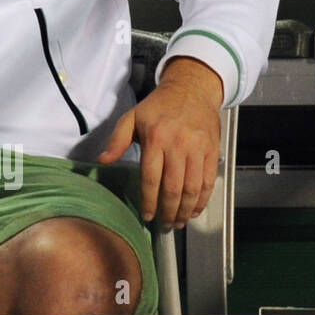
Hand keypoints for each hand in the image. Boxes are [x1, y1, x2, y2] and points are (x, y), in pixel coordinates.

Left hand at [98, 57, 223, 228]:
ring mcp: (198, 150)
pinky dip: (203, 199)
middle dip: (169, 211)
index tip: (146, 215)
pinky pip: (208, 181)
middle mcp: (179, 146)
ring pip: (193, 188)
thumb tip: (103, 161)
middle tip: (164, 225)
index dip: (149, 201)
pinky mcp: (212, 151)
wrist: (192, 90)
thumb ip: (117, 140)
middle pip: (174, 187)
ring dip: (186, 209)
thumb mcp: (131, 117)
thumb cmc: (158, 106)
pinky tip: (195, 209)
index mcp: (156, 139)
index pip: (151, 178)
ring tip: (178, 222)